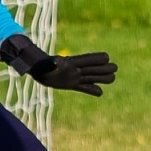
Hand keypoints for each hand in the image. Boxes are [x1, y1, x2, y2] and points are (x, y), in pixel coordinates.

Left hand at [0, 34, 116, 95]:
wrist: (37, 69)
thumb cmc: (41, 65)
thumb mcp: (46, 64)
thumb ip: (53, 63)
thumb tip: (58, 62)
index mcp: (73, 63)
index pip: (89, 59)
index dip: (98, 59)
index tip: (106, 58)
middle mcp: (77, 69)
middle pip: (95, 68)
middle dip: (104, 68)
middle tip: (114, 69)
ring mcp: (75, 77)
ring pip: (93, 77)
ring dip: (102, 78)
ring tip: (112, 78)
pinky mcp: (72, 84)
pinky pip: (85, 88)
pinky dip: (92, 90)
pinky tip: (100, 92)